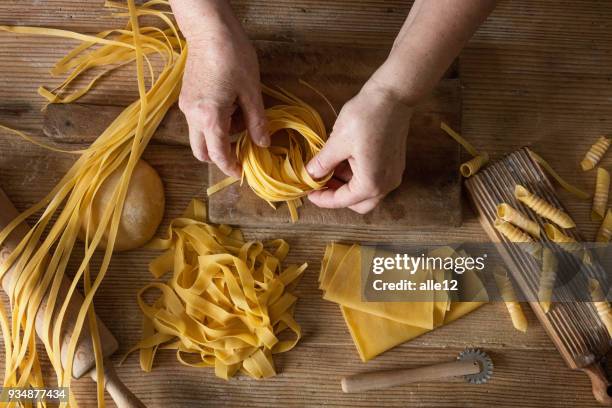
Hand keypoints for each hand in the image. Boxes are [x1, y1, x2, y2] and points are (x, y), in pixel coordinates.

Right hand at [173, 0, 268, 177]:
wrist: (209, 30)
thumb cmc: (233, 57)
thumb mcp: (252, 91)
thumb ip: (257, 121)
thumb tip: (263, 144)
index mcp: (210, 117)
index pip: (218, 154)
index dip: (230, 167)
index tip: (242, 173)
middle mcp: (192, 116)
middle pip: (201, 151)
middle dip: (219, 157)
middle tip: (241, 151)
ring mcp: (186, 106)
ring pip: (199, 136)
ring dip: (218, 137)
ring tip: (241, 118)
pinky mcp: (186, 97)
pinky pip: (197, 121)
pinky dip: (212, 124)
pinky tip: (230, 107)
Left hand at [306, 77, 412, 213]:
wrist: (393, 95)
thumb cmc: (365, 117)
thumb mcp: (337, 141)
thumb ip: (322, 163)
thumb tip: (310, 175)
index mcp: (371, 183)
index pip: (342, 200)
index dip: (322, 198)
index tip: (308, 192)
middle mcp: (386, 185)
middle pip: (358, 203)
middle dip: (337, 195)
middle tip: (319, 182)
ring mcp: (393, 174)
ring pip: (366, 192)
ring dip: (346, 185)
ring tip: (328, 167)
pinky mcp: (394, 164)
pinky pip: (374, 179)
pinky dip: (357, 176)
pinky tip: (342, 160)